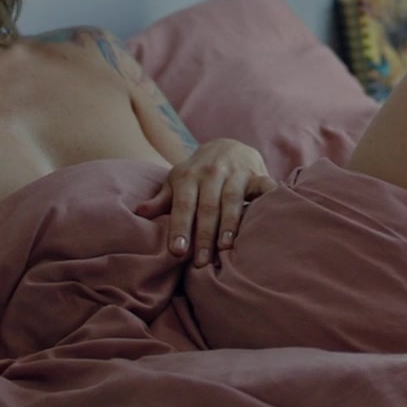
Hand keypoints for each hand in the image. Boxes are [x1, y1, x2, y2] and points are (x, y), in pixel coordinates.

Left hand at [135, 139, 276, 267]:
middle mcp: (211, 172)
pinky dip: (266, 197)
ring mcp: (236, 172)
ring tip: (225, 248)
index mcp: (188, 176)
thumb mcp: (177, 182)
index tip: (177, 251)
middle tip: (200, 262)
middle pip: (207, 207)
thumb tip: (139, 213)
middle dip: (203, 235)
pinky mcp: (256, 173)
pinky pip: (263, 186)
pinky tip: (266, 214)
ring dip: (229, 225)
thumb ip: (161, 200)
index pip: (183, 205)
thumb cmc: (198, 173)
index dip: (180, 227)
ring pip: (232, 200)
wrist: (227, 145)